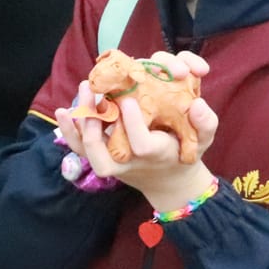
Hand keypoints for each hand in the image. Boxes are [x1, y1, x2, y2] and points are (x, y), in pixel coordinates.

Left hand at [56, 52, 218, 212]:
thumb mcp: (204, 138)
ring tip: (84, 90)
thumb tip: (197, 105)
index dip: (133, 124)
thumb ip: (206, 123)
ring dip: (81, 122)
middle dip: (95, 123)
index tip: (128, 100)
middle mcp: (131, 162)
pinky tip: (62, 111)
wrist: (169, 179)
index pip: (142, 145)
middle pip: (105, 152)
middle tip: (95, 90)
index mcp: (157, 154)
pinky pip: (81, 150)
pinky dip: (69, 132)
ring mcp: (114, 163)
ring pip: (90, 151)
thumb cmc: (186, 151)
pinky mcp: (103, 159)